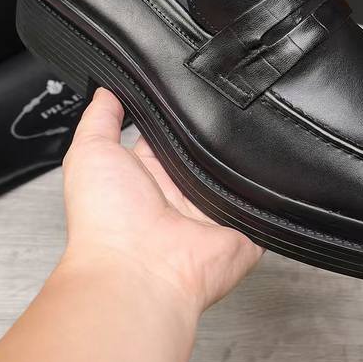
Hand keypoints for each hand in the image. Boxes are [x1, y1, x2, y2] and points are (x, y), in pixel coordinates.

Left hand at [61, 87, 263, 316]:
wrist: (139, 272)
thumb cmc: (107, 222)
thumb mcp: (90, 154)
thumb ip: (100, 119)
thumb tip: (107, 89)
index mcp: (150, 174)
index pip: (171, 134)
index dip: (180, 113)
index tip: (191, 89)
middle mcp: (182, 192)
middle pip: (208, 150)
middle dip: (216, 132)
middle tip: (225, 108)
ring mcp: (214, 211)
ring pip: (238, 172)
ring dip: (241, 158)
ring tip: (248, 134)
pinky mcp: (244, 228)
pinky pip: (267, 204)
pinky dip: (271, 190)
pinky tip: (272, 169)